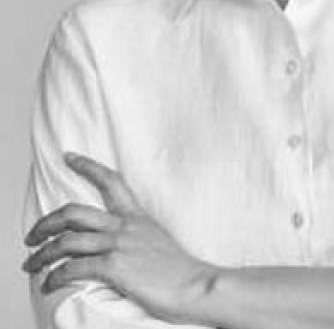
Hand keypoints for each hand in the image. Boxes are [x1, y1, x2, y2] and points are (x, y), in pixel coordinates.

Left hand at [22, 153, 217, 324]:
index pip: (111, 181)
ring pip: (67, 241)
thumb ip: (135, 238)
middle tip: (32, 235)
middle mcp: (125, 226)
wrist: (194, 285)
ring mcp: (119, 244)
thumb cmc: (179, 270)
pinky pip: (74, 268)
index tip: (70, 157)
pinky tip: (50, 284)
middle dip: (46, 223)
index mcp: (137, 216)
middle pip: (75, 212)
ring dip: (42, 254)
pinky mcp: (114, 266)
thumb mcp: (157, 241)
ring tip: (31, 265)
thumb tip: (116, 246)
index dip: (87, 166)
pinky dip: (55, 277)